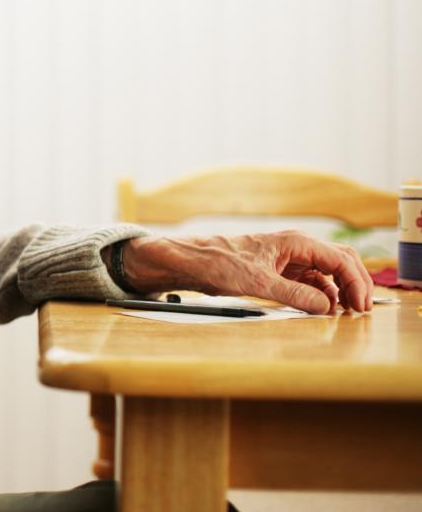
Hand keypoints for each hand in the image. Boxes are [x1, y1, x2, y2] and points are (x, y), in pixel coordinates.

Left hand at [121, 231, 373, 313]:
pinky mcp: (281, 270)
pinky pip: (311, 281)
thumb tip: (325, 307)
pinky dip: (322, 294)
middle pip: (341, 262)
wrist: (193, 261)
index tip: (361, 305)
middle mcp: (296, 247)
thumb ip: (294, 295)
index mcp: (295, 242)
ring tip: (346, 312)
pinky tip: (324, 308)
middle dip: (355, 284)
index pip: (340, 259)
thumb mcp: (258, 282)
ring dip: (340, 291)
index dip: (356, 282)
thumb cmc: (219, 262)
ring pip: (328, 273)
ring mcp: (290, 258)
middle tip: (361, 309)